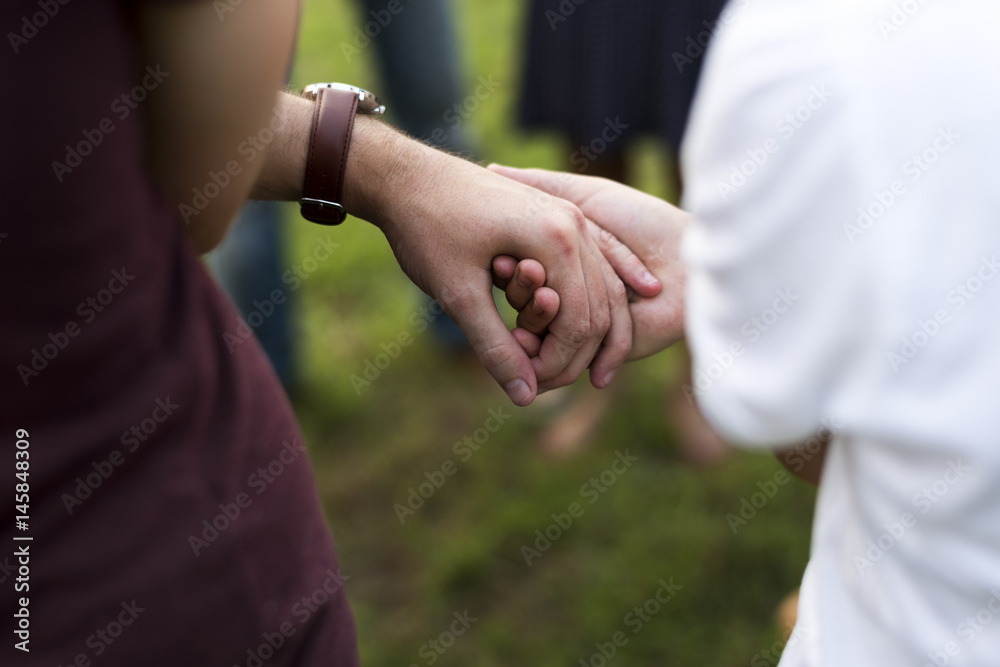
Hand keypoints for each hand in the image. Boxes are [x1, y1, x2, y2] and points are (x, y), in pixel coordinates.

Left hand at [342, 119, 637, 404]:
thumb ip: (496, 346)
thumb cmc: (426, 228)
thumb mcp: (458, 294)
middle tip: (541, 381)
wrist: (407, 175)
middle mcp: (574, 224)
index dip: (559, 363)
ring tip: (554, 363)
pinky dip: (589, 298)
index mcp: (556, 239)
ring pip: (600, 288)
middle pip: (600, 307)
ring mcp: (570, 216)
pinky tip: (581, 320)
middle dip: (576, 353)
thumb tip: (526, 397)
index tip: (530, 385)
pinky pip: (588, 267)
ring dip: (584, 330)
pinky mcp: (558, 217)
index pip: (582, 321)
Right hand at [489, 165, 688, 359]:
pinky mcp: (597, 354)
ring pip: (538, 331)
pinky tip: (525, 335)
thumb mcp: (588, 198)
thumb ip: (543, 185)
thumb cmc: (644, 222)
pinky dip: (543, 349)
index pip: (520, 269)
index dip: (508, 264)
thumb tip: (492, 168)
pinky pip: (561, 360)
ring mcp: (582, 328)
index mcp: (563, 264)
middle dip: (517, 289)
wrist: (691, 260)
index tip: (496, 254)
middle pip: (526, 301)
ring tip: (528, 294)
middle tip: (506, 270)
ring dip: (529, 315)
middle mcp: (569, 297)